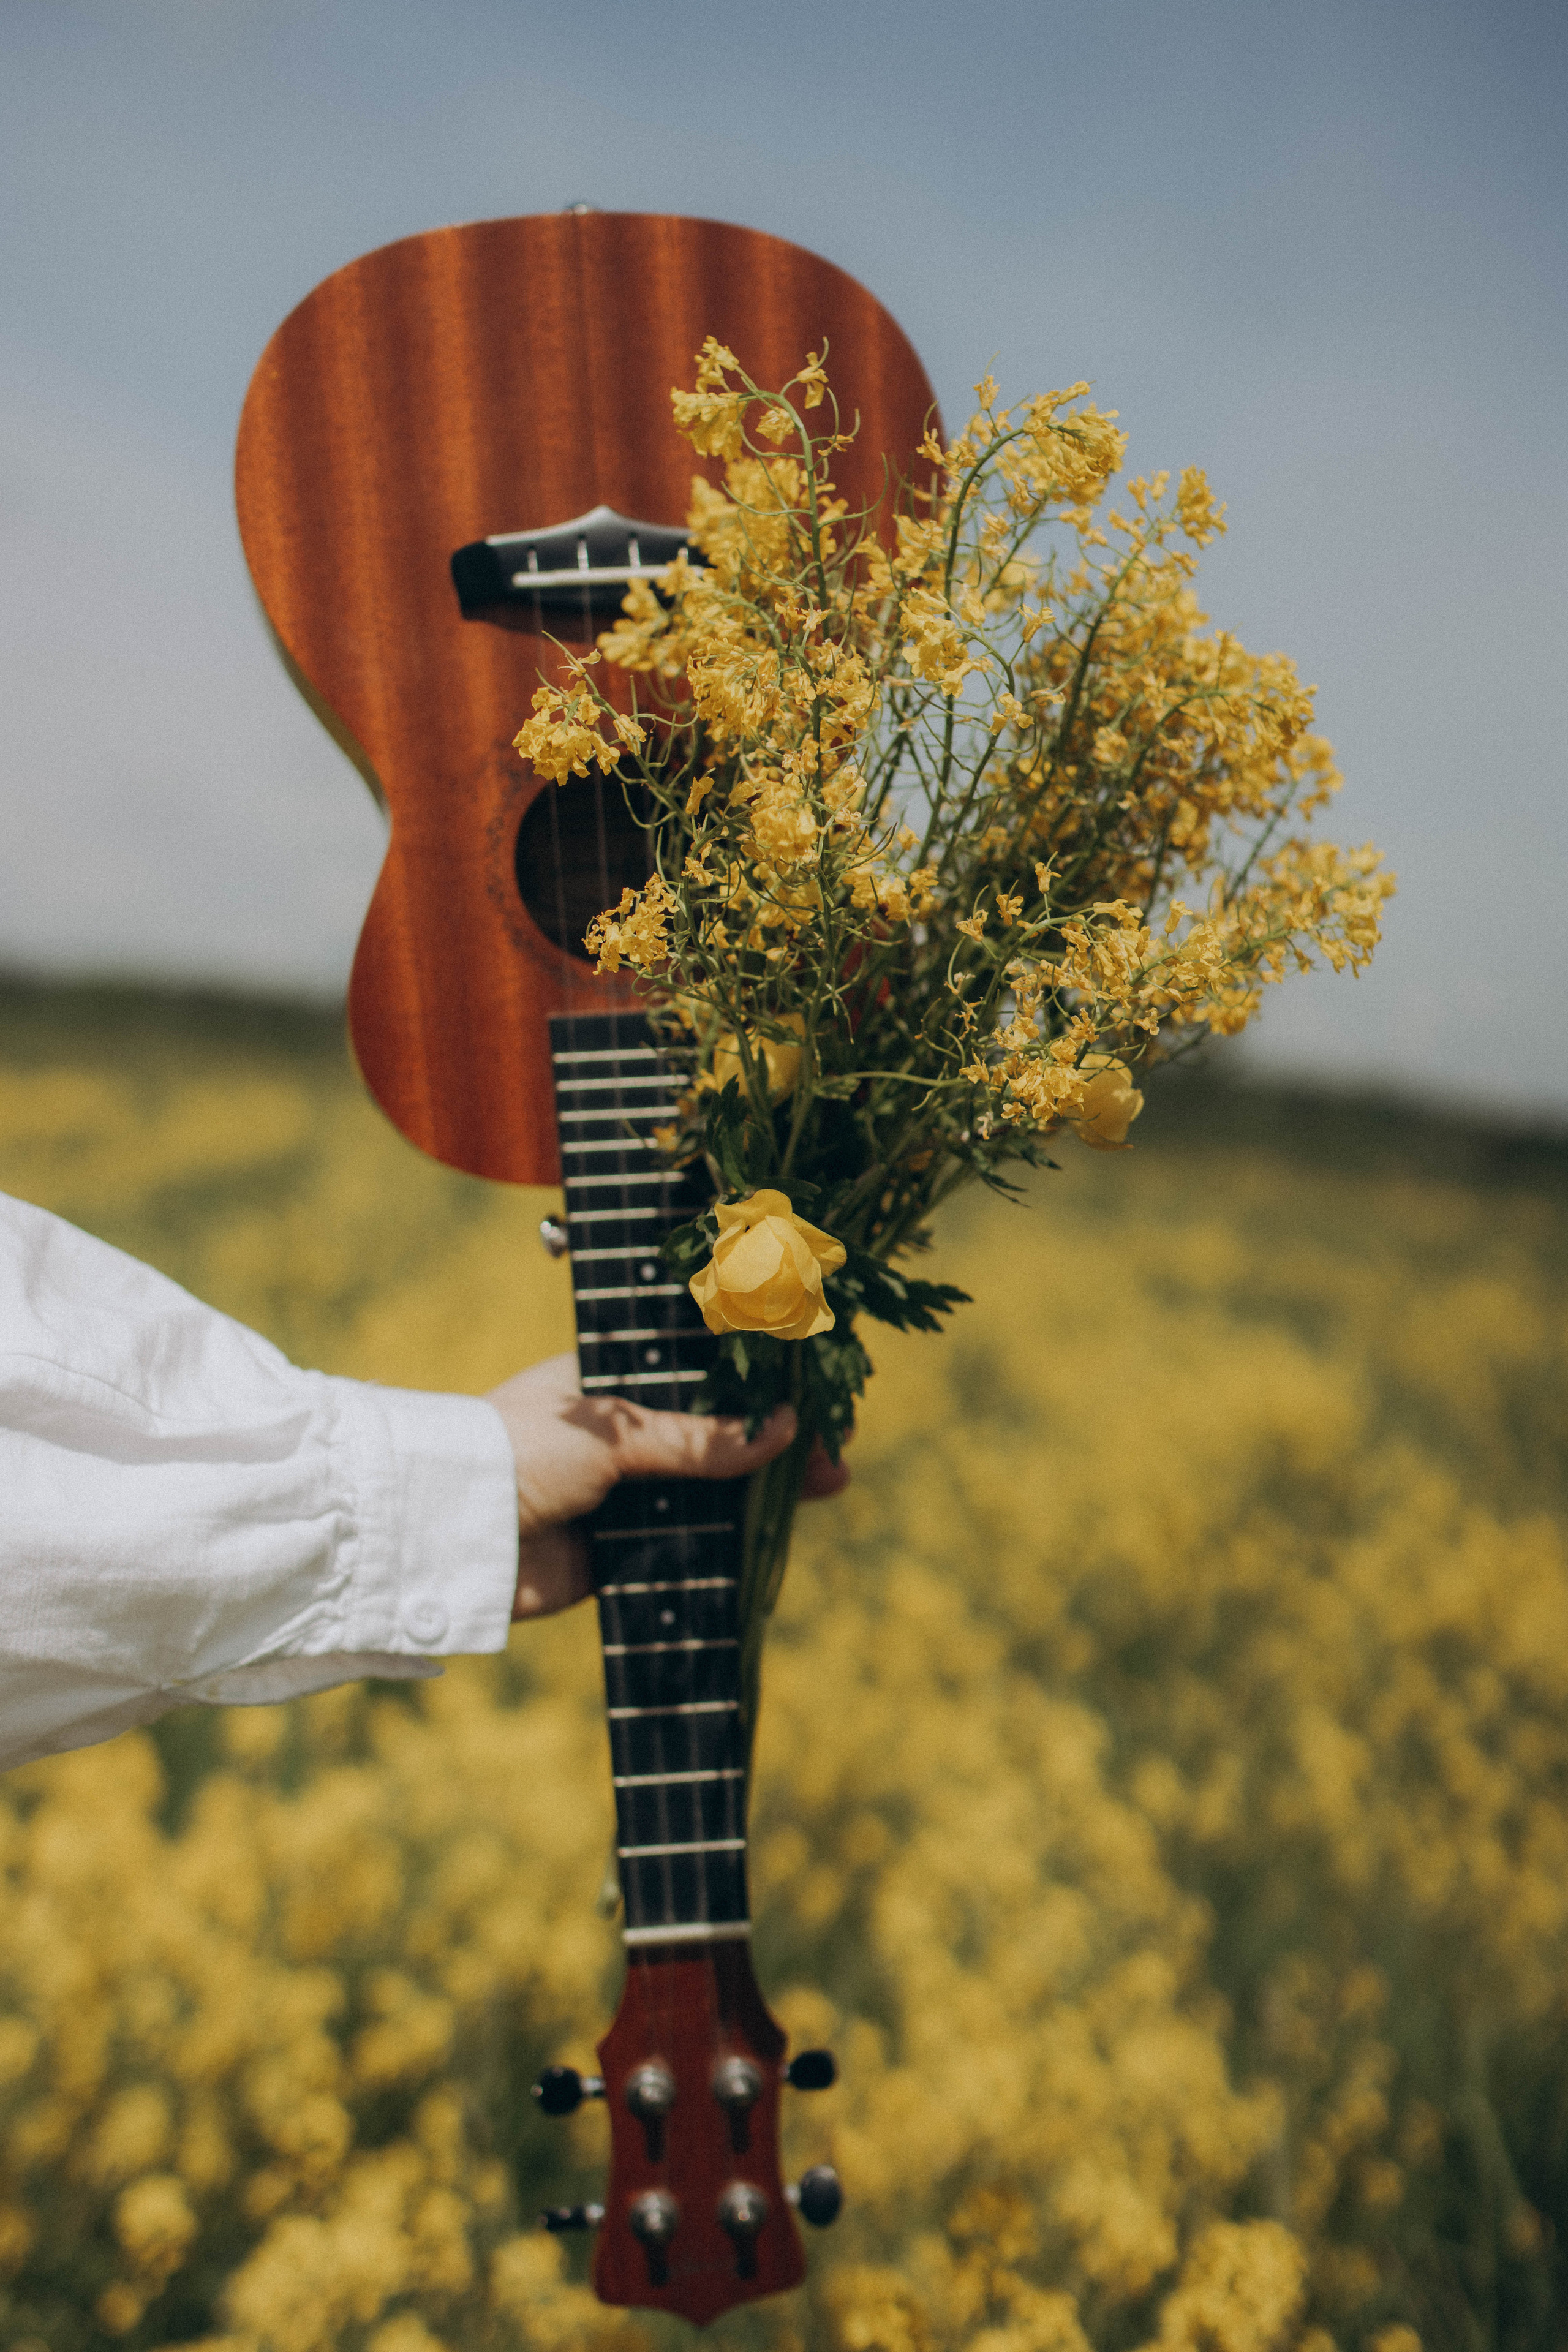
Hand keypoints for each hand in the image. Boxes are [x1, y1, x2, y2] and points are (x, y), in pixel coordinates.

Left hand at [486, 1353, 849, 1619]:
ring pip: (715, 1487)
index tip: (810, 1383)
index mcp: (616, 1381)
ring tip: (830, 1481)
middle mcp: (624, 1433)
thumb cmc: (521, 1452)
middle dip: (777, 1436)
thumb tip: (784, 1432)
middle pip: (720, 1431)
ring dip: (768, 1487)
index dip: (759, 1378)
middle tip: (836, 1441)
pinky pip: (693, 1541)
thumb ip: (697, 1439)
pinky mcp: (624, 1548)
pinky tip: (778, 1534)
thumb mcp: (615, 1431)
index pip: (703, 1371)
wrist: (452, 1534)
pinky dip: (734, 1540)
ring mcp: (627, 1491)